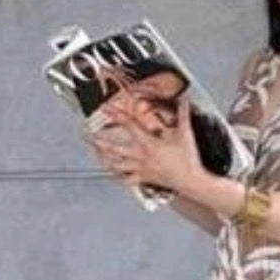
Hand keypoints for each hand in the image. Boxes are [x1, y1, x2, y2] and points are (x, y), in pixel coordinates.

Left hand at [82, 91, 202, 194]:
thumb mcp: (186, 133)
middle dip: (99, 141)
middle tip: (87, 135)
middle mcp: (141, 156)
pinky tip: (110, 172)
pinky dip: (116, 175)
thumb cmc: (187, 159)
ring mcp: (140, 169)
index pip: (129, 125)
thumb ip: (184, 114)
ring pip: (116, 164)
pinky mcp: (144, 179)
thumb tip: (185, 98)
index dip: (116, 115)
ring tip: (94, 151)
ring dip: (103, 157)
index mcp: (149, 143)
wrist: (191, 181)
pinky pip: (125, 178)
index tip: (106, 108)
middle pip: (114, 148)